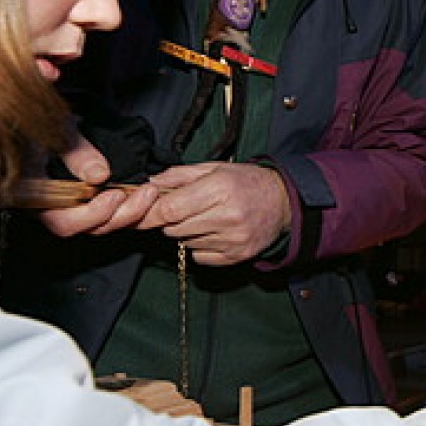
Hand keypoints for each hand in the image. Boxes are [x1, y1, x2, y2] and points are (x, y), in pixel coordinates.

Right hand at [37, 130, 162, 236]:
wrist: (47, 119)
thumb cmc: (45, 123)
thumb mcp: (58, 130)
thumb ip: (76, 153)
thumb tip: (99, 175)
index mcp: (35, 196)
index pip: (62, 222)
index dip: (92, 215)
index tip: (114, 196)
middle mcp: (53, 209)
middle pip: (89, 228)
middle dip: (122, 214)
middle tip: (145, 193)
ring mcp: (73, 208)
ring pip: (104, 224)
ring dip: (131, 211)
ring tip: (149, 192)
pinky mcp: (90, 204)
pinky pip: (111, 214)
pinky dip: (130, 206)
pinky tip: (145, 194)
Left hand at [139, 162, 292, 265]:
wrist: (283, 201)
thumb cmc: (246, 181)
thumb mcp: (214, 168)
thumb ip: (180, 175)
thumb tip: (150, 184)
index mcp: (219, 189)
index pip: (171, 209)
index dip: (152, 213)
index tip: (143, 213)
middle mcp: (227, 216)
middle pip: (175, 228)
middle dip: (171, 221)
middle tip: (183, 210)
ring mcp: (233, 239)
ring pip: (187, 242)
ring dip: (188, 232)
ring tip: (206, 218)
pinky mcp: (238, 255)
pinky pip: (200, 256)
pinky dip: (201, 247)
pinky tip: (215, 233)